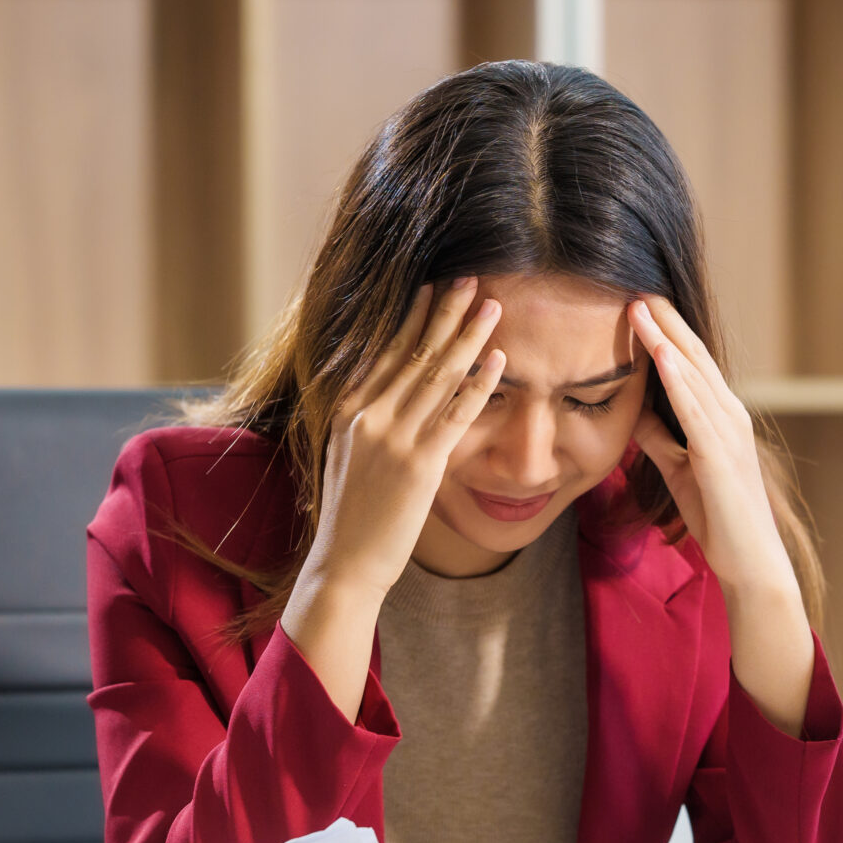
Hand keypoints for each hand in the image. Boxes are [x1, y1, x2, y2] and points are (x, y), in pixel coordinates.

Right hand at [282, 280, 504, 713]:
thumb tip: (389, 393)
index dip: (410, 318)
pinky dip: (479, 383)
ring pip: (438, 375)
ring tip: (491, 305)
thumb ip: (368, 420)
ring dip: (468, 336)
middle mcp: (369, 416)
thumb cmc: (352, 516)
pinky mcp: (420, 466)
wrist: (344, 564)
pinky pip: (456, 414)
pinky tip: (498, 360)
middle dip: (444, 313)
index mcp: (350, 410)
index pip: (384, 351)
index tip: (431, 287)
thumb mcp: (350, 455)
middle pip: (414, 353)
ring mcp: (394, 438)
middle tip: (469, 278)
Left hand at [630, 297, 795, 598]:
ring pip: (692, 374)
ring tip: (639, 305)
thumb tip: (632, 410)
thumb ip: (659, 437)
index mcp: (719, 416)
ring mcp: (728, 432)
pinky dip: (676, 379)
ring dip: (664, 338)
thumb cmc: (718, 516)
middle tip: (635, 285)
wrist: (750, 561)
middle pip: (692, 356)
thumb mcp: (679, 468)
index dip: (664, 332)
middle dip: (664, 320)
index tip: (637, 302)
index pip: (689, 364)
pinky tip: (658, 354)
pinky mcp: (719, 454)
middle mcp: (729, 414)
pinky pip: (694, 409)